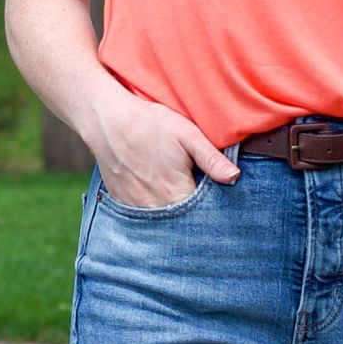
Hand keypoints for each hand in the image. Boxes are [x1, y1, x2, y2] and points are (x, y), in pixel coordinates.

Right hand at [84, 87, 238, 212]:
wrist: (107, 120)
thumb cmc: (150, 124)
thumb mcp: (188, 135)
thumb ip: (212, 160)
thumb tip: (235, 177)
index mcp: (176, 191)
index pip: (201, 216)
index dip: (211, 212)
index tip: (216, 205)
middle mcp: (154, 206)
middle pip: (180, 223)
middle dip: (191, 218)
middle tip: (196, 201)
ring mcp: (134, 207)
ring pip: (160, 223)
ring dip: (170, 216)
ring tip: (175, 199)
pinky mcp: (121, 203)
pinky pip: (141, 217)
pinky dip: (151, 213)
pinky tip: (156, 198)